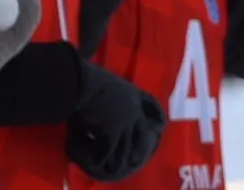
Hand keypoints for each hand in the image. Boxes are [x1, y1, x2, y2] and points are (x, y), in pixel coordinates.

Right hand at [66, 63, 165, 181]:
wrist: (82, 84)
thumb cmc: (89, 77)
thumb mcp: (106, 80)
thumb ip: (111, 90)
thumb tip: (105, 92)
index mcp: (133, 94)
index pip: (152, 104)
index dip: (158, 115)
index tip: (162, 124)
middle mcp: (133, 112)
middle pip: (142, 134)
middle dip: (141, 148)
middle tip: (138, 159)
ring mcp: (123, 125)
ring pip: (126, 147)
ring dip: (121, 158)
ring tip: (116, 167)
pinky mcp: (110, 135)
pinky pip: (107, 151)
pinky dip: (101, 157)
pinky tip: (96, 162)